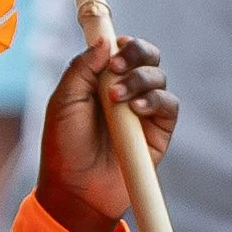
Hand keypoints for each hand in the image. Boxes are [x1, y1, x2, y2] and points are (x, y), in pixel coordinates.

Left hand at [35, 34, 176, 231]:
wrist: (75, 190)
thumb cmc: (64, 148)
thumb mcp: (64, 103)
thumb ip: (82, 69)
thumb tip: (106, 41)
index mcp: (101, 80)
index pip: (121, 49)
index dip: (124, 42)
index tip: (116, 42)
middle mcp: (126, 91)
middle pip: (147, 57)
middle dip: (138, 53)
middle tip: (118, 67)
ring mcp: (144, 111)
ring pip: (158, 77)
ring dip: (140, 80)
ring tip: (118, 99)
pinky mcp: (158, 132)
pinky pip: (168, 105)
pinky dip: (155, 101)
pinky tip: (136, 110)